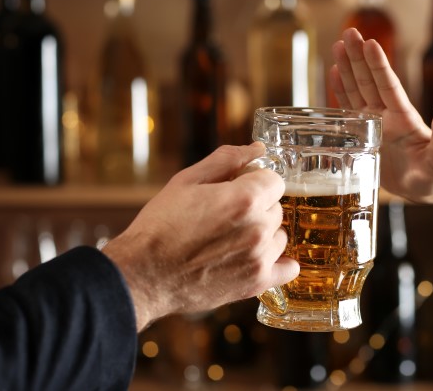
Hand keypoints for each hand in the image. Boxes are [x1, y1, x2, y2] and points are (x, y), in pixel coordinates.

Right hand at [103, 143, 298, 330]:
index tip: (237, 189)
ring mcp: (259, 258)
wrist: (143, 274)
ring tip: (231, 240)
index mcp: (244, 199)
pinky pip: (289, 269)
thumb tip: (258, 149)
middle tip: (226, 216)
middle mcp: (258, 228)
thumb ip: (227, 160)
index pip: (275, 180)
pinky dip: (279, 264)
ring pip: (279, 236)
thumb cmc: (160, 225)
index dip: (255, 182)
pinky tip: (259, 259)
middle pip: (276, 208)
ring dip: (263, 235)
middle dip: (257, 208)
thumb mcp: (187, 180)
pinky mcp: (256, 283)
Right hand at [330, 27, 432, 202]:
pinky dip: (341, 91)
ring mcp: (376, 122)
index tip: (371, 43)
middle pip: (370, 81)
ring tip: (339, 44)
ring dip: (348, 67)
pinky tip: (334, 72)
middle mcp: (388, 114)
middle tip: (350, 31)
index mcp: (404, 118)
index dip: (379, 66)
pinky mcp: (365, 133)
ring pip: (358, 89)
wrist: (425, 187)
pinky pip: (350, 108)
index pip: (389, 86)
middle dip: (359, 57)